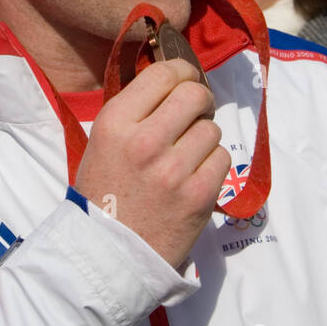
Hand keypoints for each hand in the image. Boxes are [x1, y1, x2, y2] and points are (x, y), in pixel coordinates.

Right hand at [75, 59, 229, 268]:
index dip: (181, 72)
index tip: (184, 82)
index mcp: (116, 123)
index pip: (163, 74)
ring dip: (204, 138)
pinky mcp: (199, 195)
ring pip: (212, 129)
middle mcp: (145, 141)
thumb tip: (177, 82)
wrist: (108, 254)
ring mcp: (174, 170)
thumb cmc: (104, 193)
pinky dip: (212, 165)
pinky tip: (193, 178)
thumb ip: (136, 111)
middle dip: (200, 101)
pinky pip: (222, 159)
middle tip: (194, 115)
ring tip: (186, 156)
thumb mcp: (104, 142)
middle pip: (195, 94)